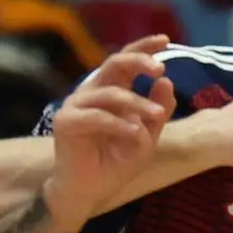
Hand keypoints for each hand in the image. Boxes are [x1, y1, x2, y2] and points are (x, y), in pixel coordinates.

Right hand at [47, 36, 175, 221]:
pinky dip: (119, 125)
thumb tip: (166, 81)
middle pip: (114, 63)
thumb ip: (157, 111)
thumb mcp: (146, 137)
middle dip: (138, 62)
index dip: (143, 47)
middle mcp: (91, 92)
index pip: (125, 61)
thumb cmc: (114, 165)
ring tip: (156, 114)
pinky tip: (135, 134)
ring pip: (110, 93)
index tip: (165, 40)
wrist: (89, 193)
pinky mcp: (66, 122)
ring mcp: (75, 105)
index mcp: (110, 91)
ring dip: (136, 103)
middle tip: (159, 69)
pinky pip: (97, 117)